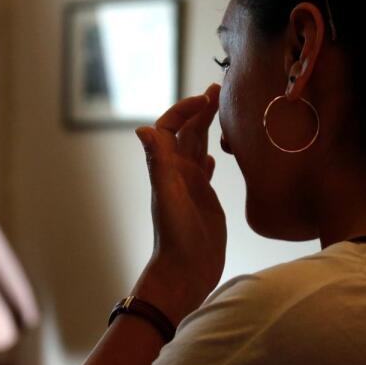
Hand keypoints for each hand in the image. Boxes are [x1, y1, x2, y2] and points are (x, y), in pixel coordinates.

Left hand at [133, 83, 226, 321]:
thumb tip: (143, 129)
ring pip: (197, 148)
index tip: (206, 97)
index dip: (185, 109)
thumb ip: (158, 163)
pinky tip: (217, 152)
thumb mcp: (169, 196)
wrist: (184, 273)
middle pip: (187, 133)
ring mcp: (192, 187)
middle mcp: (178, 174)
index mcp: (168, 169)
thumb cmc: (176, 239)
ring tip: (222, 111)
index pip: (171, 128)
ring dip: (206, 128)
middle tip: (220, 91)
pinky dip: (210, 155)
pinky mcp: (205, 201)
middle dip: (199, 110)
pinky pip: (205, 171)